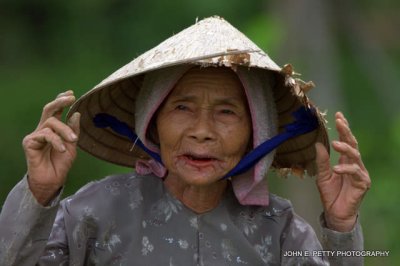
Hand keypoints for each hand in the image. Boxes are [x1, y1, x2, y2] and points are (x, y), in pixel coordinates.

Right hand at [22, 90, 79, 205]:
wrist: (52, 180)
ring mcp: (36, 135)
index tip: (71, 94)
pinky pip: (45, 135)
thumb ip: (73, 130)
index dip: (62, 100)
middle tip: (71, 98)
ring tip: (73, 140)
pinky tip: (63, 149)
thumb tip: (76, 113)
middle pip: (49, 109)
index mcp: (53, 128)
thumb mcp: (72, 145)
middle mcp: (43, 129)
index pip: (56, 111)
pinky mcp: (29, 142)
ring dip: (65, 130)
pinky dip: (56, 140)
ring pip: (51, 123)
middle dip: (60, 101)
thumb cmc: (61, 163)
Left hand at [315, 112, 369, 231]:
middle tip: (340, 121)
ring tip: (335, 143)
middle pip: (353, 144)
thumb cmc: (330, 194)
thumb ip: (322, 161)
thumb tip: (318, 144)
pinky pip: (355, 173)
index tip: (339, 115)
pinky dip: (346, 169)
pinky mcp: (362, 183)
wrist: (335, 213)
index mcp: (345, 160)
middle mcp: (354, 164)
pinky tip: (337, 168)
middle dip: (347, 131)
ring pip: (355, 155)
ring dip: (345, 148)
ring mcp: (360, 173)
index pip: (346, 141)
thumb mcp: (322, 175)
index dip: (344, 128)